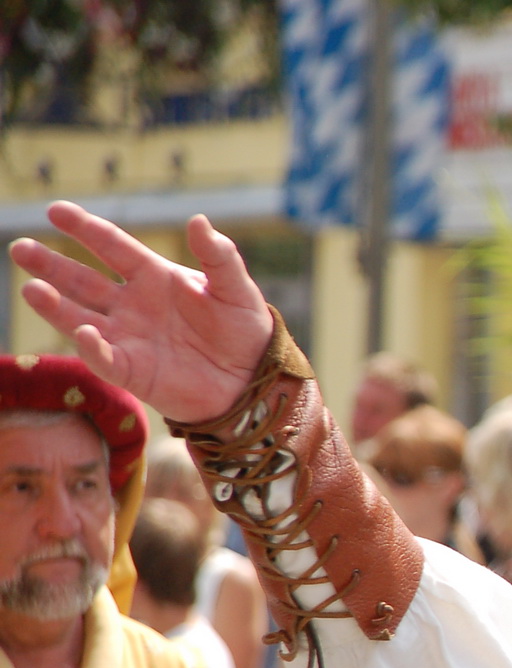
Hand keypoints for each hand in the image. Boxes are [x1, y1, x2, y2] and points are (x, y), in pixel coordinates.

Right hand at [9, 202, 272, 423]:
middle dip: (51, 265)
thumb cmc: (244, 330)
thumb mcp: (236, 288)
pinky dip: (93, 348)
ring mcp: (128, 337)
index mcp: (154, 276)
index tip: (55, 209)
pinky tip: (84, 331)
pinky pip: (105, 359)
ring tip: (32, 289)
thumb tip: (198, 220)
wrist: (254, 378)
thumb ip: (219, 256)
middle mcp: (132, 304)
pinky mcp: (133, 371)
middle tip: (20, 248)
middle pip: (82, 280)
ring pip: (80, 317)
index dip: (84, 228)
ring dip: (55, 306)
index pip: (112, 245)